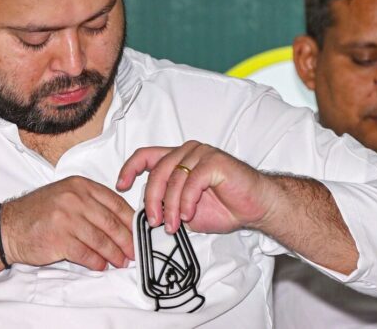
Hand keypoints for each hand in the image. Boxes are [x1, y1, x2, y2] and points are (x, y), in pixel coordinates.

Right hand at [2, 176, 134, 270]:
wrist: (8, 226)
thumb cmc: (38, 213)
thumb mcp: (65, 195)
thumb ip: (90, 203)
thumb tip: (119, 221)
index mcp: (79, 185)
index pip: (114, 202)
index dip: (129, 219)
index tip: (138, 231)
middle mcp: (74, 199)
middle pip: (110, 222)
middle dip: (126, 240)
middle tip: (133, 251)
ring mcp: (66, 219)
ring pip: (100, 240)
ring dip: (114, 254)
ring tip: (120, 261)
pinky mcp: (59, 239)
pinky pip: (86, 254)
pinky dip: (96, 262)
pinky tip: (101, 266)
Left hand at [116, 141, 272, 233]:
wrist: (255, 207)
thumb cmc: (224, 207)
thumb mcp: (184, 210)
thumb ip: (166, 204)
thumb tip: (146, 212)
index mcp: (177, 159)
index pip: (145, 155)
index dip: (129, 169)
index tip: (121, 186)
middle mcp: (187, 152)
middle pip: (157, 171)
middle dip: (152, 200)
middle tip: (154, 222)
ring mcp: (201, 154)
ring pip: (173, 178)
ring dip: (170, 206)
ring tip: (174, 224)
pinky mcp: (214, 161)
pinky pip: (191, 181)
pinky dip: (186, 201)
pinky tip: (188, 215)